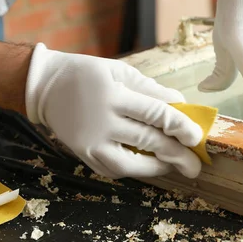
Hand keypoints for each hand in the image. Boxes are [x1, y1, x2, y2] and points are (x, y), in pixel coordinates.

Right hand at [25, 43, 203, 178]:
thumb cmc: (86, 74)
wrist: (45, 87)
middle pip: (147, 142)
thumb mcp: (119, 71)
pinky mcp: (83, 155)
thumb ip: (151, 89)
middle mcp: (102, 122)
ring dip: (156, 169)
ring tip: (174, 168)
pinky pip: (113, 170)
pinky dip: (133, 170)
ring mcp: (91, 142)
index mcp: (113, 95)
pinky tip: (147, 166)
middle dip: (176, 155)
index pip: (156, 114)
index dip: (181, 127)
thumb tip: (182, 104)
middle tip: (195, 166)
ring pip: (131, 164)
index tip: (196, 138)